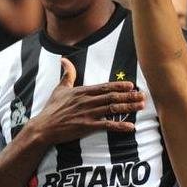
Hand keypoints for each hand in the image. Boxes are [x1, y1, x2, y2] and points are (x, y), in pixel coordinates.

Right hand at [27, 57, 145, 145]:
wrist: (44, 127)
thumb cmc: (52, 109)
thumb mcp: (59, 89)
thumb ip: (67, 74)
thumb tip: (64, 59)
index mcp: (82, 92)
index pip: (104, 87)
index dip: (119, 86)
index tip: (131, 85)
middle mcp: (87, 101)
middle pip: (112, 97)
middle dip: (129, 96)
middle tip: (143, 96)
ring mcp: (87, 114)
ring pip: (112, 109)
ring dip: (128, 107)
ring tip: (141, 106)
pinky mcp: (86, 127)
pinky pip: (106, 126)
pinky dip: (120, 126)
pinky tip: (130, 127)